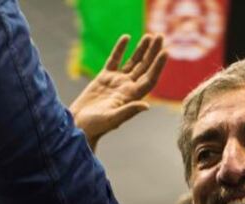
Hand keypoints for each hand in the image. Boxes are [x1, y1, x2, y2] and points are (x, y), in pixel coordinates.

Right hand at [69, 34, 167, 150]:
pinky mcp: (104, 78)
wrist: (79, 125)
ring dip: (141, 49)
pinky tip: (126, 37)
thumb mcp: (112, 119)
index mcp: (132, 97)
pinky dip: (120, 49)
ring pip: (133, 62)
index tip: (165, 52)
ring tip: (149, 36)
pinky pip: (115, 60)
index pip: (150, 78)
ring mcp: (116, 82)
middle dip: (153, 52)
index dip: (158, 66)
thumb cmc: (95, 126)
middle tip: (160, 36)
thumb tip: (146, 106)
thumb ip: (128, 111)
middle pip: (144, 67)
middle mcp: (127, 88)